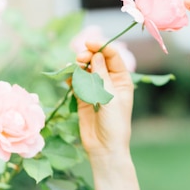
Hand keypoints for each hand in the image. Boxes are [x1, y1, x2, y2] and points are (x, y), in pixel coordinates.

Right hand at [75, 40, 134, 157]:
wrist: (104, 146)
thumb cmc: (114, 122)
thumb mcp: (110, 97)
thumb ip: (102, 76)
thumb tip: (97, 55)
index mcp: (122, 79)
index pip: (112, 56)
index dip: (102, 46)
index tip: (89, 43)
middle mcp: (109, 81)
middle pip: (98, 59)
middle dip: (88, 55)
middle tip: (80, 58)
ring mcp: (96, 88)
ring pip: (86, 69)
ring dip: (79, 65)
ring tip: (74, 67)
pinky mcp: (83, 96)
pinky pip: (76, 81)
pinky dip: (71, 76)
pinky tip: (67, 75)